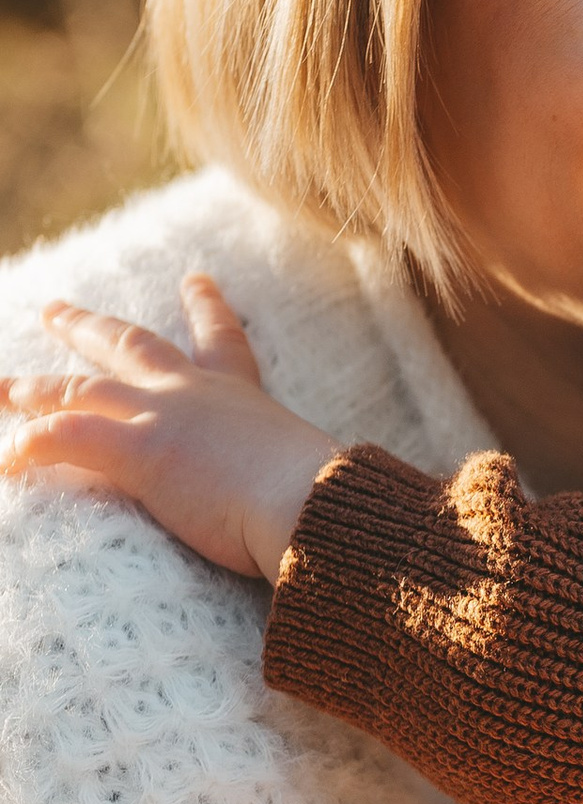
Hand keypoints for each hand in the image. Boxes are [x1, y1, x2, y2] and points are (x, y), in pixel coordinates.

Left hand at [0, 279, 334, 580]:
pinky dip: (28, 447)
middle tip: (57, 309)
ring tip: (2, 389)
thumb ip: (299, 488)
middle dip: (87, 327)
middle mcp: (197, 395)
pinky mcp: (139, 450)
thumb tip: (321, 522)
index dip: (208, 310)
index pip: (224, 345)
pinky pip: (62, 439)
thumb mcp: (315, 485)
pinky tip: (5, 461)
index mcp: (244, 400)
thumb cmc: (329, 508)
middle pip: (130, 346)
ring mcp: (163, 417)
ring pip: (80, 389)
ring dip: (34, 390)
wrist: (320, 507)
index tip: (197, 281)